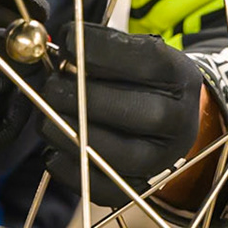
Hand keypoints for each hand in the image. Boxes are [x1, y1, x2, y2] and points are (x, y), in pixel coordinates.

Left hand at [38, 23, 205, 188]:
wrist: (168, 119)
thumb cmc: (140, 81)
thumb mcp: (135, 54)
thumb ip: (103, 48)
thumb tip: (62, 45)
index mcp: (182, 79)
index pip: (148, 61)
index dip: (102, 49)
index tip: (66, 38)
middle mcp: (180, 121)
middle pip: (140, 114)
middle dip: (86, 99)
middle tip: (51, 86)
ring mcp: (164, 160)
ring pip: (122, 156)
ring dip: (74, 135)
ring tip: (45, 119)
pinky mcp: (141, 187)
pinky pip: (107, 188)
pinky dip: (73, 170)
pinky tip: (52, 151)